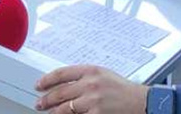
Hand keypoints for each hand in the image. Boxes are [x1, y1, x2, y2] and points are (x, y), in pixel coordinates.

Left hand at [34, 65, 148, 113]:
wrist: (141, 101)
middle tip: (40, 103)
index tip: (39, 85)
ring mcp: (93, 100)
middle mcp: (90, 83)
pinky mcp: (96, 113)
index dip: (47, 80)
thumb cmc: (124, 89)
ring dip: (53, 111)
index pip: (62, 73)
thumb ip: (85, 78)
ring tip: (48, 112)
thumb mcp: (104, 75)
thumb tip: (65, 85)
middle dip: (46, 99)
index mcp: (91, 70)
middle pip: (60, 91)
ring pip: (65, 107)